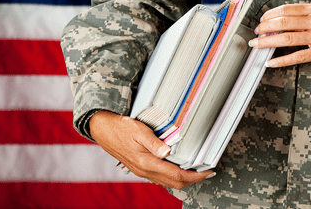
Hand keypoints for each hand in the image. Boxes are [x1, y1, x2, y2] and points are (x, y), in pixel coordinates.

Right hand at [89, 110, 213, 188]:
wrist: (103, 130)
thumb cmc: (121, 128)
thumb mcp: (139, 131)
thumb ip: (154, 142)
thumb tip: (167, 151)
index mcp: (147, 162)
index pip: (177, 175)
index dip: (194, 176)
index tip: (207, 172)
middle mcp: (145, 171)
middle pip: (174, 183)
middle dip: (193, 180)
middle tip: (206, 173)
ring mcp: (142, 171)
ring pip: (167, 182)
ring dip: (183, 180)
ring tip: (196, 173)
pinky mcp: (140, 169)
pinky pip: (160, 178)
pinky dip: (173, 177)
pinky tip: (178, 171)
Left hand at [250, 4, 310, 67]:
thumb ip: (306, 15)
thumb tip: (283, 21)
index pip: (286, 9)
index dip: (270, 15)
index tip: (262, 20)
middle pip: (283, 23)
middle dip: (265, 28)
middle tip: (256, 33)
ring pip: (286, 39)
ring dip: (268, 42)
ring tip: (258, 45)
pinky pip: (297, 56)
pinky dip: (281, 60)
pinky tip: (271, 62)